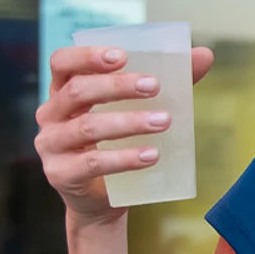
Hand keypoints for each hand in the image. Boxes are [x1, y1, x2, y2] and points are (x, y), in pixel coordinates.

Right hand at [33, 42, 213, 223]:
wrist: (102, 198)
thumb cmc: (117, 143)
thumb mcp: (134, 109)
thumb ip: (164, 82)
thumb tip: (204, 54)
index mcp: (63, 91)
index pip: (62, 63)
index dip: (87, 56)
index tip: (122, 55)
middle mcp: (50, 114)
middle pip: (77, 91)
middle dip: (117, 86)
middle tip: (154, 86)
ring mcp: (51, 145)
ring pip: (86, 127)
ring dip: (128, 122)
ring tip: (164, 122)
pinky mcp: (61, 174)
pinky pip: (93, 163)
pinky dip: (124, 158)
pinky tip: (151, 155)